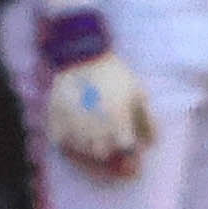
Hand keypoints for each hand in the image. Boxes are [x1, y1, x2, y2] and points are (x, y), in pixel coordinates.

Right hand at [45, 54, 152, 179]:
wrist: (81, 55)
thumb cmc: (115, 74)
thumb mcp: (138, 92)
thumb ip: (147, 120)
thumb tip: (152, 144)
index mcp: (118, 121)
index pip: (125, 148)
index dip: (126, 144)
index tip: (125, 135)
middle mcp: (95, 127)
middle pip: (101, 153)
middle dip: (106, 146)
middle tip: (106, 133)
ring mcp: (73, 125)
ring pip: (81, 149)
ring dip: (87, 144)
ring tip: (90, 129)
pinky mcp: (56, 119)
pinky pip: (60, 141)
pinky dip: (66, 139)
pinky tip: (72, 128)